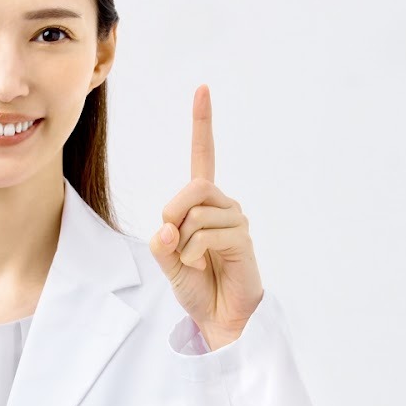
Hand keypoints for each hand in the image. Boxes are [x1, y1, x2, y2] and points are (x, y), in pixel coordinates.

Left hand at [148, 85, 264, 348]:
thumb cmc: (195, 285)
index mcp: (203, 202)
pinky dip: (192, 254)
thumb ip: (163, 241)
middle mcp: (223, 204)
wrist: (219, 316)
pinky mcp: (242, 238)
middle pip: (194, 186)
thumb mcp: (167, 259)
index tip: (203, 89)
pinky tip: (203, 266)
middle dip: (174, 211)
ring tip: (193, 261)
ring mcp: (235, 220)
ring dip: (183, 242)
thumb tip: (170, 227)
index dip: (202, 123)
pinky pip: (205, 235)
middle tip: (173, 239)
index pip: (203, 155)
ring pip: (196, 214)